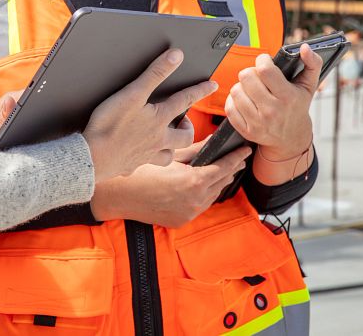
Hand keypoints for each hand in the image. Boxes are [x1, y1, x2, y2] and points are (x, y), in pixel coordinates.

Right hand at [83, 49, 217, 181]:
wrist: (93, 156)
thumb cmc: (110, 124)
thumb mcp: (133, 93)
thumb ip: (155, 74)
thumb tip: (176, 56)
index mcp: (159, 119)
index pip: (185, 100)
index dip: (200, 90)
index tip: (212, 85)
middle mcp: (158, 139)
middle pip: (184, 136)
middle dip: (188, 128)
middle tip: (185, 122)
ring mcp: (146, 154)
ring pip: (169, 155)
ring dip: (172, 148)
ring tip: (169, 142)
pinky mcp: (132, 164)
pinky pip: (146, 165)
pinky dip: (148, 161)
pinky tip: (141, 158)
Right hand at [89, 142, 251, 227]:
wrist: (116, 195)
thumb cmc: (139, 171)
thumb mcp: (169, 155)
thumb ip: (195, 149)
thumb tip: (213, 142)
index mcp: (193, 182)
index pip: (224, 167)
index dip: (236, 157)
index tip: (245, 150)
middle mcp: (195, 201)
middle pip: (221, 182)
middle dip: (231, 168)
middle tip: (238, 157)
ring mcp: (188, 213)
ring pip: (212, 195)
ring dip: (219, 182)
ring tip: (225, 170)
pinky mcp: (180, 220)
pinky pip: (200, 205)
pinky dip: (205, 194)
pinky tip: (205, 185)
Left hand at [225, 43, 320, 158]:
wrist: (292, 138)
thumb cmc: (298, 107)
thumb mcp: (309, 85)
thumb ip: (312, 63)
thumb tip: (305, 48)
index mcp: (288, 97)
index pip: (264, 70)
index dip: (262, 60)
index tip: (265, 61)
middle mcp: (272, 111)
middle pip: (246, 77)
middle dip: (251, 72)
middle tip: (257, 76)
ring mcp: (258, 122)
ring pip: (236, 91)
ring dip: (242, 86)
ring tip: (251, 89)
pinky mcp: (247, 130)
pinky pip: (230, 108)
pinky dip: (234, 100)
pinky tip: (244, 100)